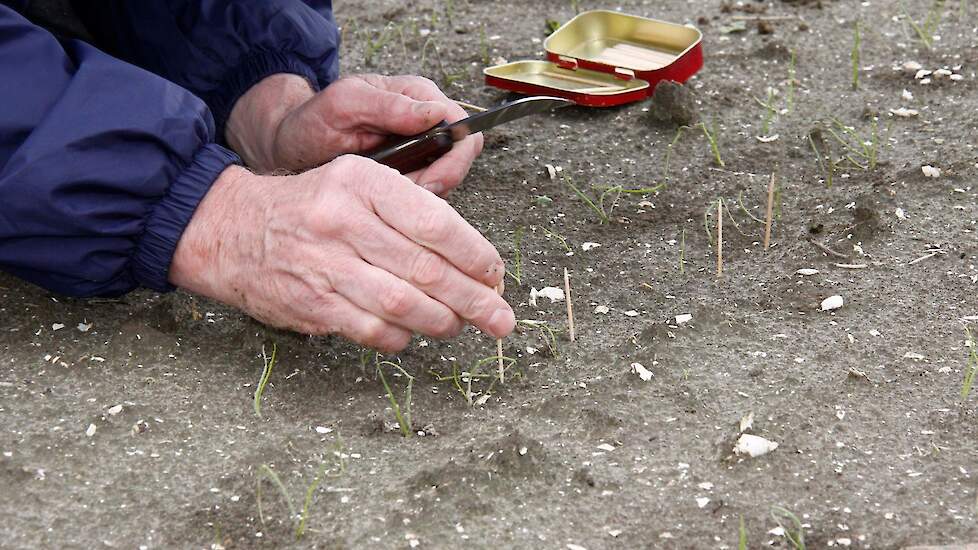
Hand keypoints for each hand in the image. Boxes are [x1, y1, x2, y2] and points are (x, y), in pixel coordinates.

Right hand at [169, 155, 513, 351]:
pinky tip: (411, 334)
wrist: (230, 229)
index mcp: (363, 183)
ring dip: (443, 322)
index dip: (475, 256)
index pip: (437, 223)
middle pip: (427, 269)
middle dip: (474, 300)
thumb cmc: (309, 207)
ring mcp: (325, 265)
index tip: (496, 275)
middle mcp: (345, 221)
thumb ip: (409, 212)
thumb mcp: (356, 183)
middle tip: (501, 318)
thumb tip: (471, 260)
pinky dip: (401, 337)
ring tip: (461, 326)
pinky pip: (373, 330)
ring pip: (404, 305)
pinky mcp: (312, 304)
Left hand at [226, 73, 482, 195]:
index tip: (428, 181)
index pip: (461, 126)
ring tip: (386, 201)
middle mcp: (425, 122)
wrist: (289, 147)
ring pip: (447, 180)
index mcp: (416, 96)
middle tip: (405, 197)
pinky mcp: (409, 174)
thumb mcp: (343, 106)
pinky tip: (385, 206)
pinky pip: (427, 194)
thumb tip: (433, 113)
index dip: (453, 157)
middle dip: (439, 181)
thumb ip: (387, 106)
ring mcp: (419, 150)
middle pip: (461, 157)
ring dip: (423, 196)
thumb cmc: (312, 121)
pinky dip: (410, 206)